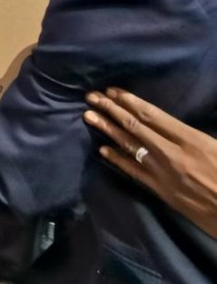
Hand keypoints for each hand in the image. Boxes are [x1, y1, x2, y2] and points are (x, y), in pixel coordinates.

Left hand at [84, 88, 216, 238]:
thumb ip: (194, 134)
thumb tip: (171, 122)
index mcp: (192, 140)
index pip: (153, 116)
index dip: (129, 101)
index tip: (112, 91)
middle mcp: (173, 154)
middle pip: (135, 127)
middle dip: (111, 110)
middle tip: (92, 97)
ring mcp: (163, 173)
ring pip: (130, 146)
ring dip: (107, 130)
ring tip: (89, 116)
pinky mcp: (160, 191)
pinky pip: (133, 172)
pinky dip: (117, 159)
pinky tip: (102, 149)